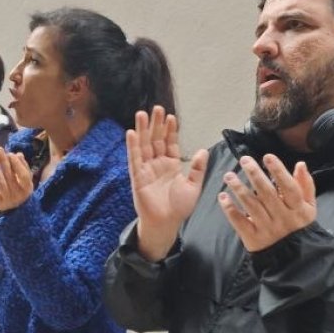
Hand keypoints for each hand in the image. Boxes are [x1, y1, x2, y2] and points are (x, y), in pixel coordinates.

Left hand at [0, 147, 34, 211]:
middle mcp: (19, 195)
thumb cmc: (20, 190)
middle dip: (3, 162)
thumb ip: (22, 167)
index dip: (17, 164)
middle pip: (11, 177)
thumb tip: (18, 154)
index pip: (24, 175)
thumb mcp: (24, 180)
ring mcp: (8, 200)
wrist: (16, 211)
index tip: (10, 154)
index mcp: (27, 188)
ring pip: (1, 184)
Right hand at [127, 108, 208, 260]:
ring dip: (142, 130)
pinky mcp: (137, 177)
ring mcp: (146, 169)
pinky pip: (134, 159)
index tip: (171, 117)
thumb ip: (197, 168)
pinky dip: (132, 146)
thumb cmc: (178, 208)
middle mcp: (158, 164)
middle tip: (156, 108)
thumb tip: (202, 151)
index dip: (170, 130)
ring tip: (142, 114)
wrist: (166, 223)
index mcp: (171, 165)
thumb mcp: (193, 186)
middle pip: (155, 140)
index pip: (170, 143)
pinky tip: (131, 133)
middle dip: (156, 124)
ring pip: (144, 145)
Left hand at [218, 154, 316, 252]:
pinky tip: (222, 197)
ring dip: (239, 189)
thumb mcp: (309, 207)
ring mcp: (267, 229)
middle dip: (255, 175)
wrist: (292, 258)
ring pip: (252, 206)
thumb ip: (305, 185)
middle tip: (244, 160)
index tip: (267, 157)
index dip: (279, 171)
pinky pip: (240, 222)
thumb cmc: (299, 226)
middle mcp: (282, 218)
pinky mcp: (253, 238)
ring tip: (229, 175)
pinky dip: (230, 209)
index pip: (289, 187)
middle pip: (267, 193)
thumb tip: (300, 164)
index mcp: (298, 209)